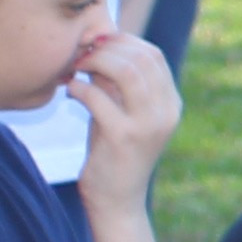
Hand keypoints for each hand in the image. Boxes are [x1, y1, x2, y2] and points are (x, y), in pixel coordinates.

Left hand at [67, 31, 183, 187]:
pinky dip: (79, 88)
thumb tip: (98, 45)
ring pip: (125, 71)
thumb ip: (118, 84)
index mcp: (171, 103)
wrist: (117, 200)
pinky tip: (70, 92)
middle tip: (80, 55)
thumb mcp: (122, 112)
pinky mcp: (123, 137)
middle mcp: (166, 112)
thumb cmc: (114, 153)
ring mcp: (147, 125)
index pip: (152, 54)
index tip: (95, 45)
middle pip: (140, 57)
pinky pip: (98, 97)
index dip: (122, 41)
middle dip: (105, 49)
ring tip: (75, 69)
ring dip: (93, 63)